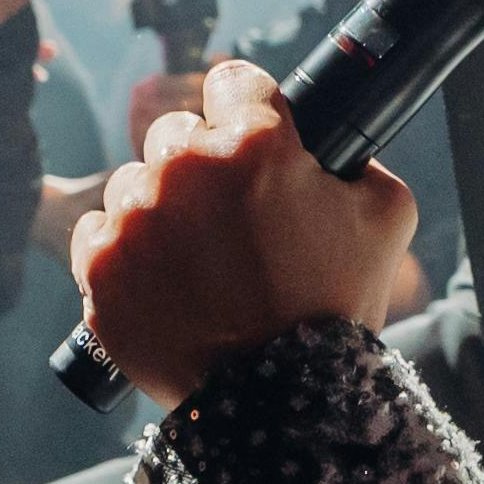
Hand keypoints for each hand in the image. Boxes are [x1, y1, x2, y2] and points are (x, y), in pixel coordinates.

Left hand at [72, 58, 424, 405]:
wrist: (279, 402)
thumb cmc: (334, 309)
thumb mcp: (385, 217)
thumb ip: (356, 160)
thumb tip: (332, 146)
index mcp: (255, 140)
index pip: (234, 81)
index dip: (248, 112)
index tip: (251, 141)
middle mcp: (185, 165)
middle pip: (177, 133)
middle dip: (201, 167)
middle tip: (228, 222)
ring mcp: (135, 214)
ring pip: (134, 183)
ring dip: (158, 211)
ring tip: (196, 263)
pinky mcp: (98, 262)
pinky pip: (99, 231)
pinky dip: (123, 252)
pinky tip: (160, 282)